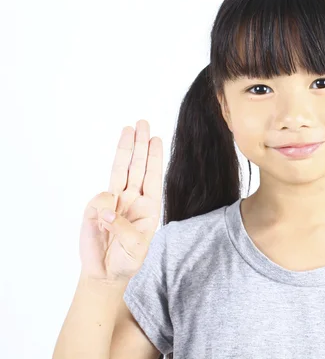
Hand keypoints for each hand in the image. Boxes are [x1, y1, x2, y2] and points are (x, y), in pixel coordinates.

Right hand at [78, 120, 163, 282]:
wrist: (105, 274)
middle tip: (142, 122)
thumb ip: (123, 228)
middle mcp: (132, 199)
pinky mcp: (95, 209)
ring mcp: (113, 202)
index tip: (157, 138)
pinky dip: (101, 206)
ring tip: (128, 129)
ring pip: (119, 170)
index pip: (153, 177)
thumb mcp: (135, 248)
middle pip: (137, 166)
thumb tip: (106, 211)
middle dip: (140, 144)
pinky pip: (98, 200)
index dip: (154, 157)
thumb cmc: (127, 260)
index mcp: (149, 207)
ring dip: (124, 149)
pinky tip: (102, 220)